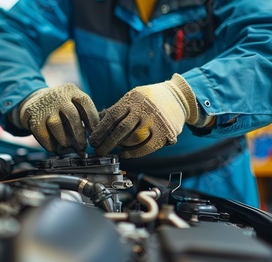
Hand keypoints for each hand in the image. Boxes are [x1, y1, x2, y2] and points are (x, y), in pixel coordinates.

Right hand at [19, 83, 98, 153]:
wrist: (33, 100)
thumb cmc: (59, 108)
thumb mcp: (71, 106)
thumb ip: (81, 121)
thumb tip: (84, 149)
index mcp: (71, 90)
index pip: (85, 103)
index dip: (93, 119)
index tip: (95, 133)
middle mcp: (58, 96)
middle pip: (72, 116)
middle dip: (79, 134)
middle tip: (82, 146)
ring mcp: (45, 105)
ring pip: (56, 125)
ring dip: (64, 139)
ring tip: (67, 145)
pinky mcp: (32, 115)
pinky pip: (43, 134)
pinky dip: (50, 144)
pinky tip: (54, 146)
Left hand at [90, 74, 211, 157]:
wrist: (177, 98)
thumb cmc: (149, 100)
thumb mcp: (132, 98)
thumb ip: (116, 110)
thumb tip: (95, 123)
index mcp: (132, 100)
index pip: (112, 116)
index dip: (100, 130)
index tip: (93, 140)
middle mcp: (143, 110)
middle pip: (121, 130)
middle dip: (107, 142)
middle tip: (99, 151)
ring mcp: (155, 122)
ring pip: (133, 139)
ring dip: (121, 146)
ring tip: (114, 149)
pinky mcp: (164, 133)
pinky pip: (147, 147)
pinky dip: (134, 153)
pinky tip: (125, 153)